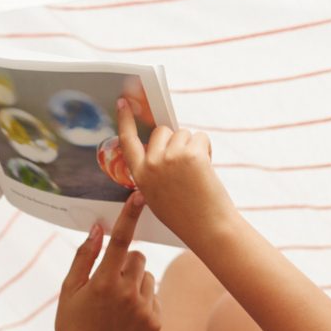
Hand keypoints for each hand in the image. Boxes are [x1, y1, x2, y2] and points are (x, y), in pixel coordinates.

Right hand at [55, 193, 159, 330]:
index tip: (140, 196)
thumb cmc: (71, 327)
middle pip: (139, 257)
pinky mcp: (156, 322)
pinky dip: (142, 301)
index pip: (121, 241)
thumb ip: (83, 257)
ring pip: (148, 276)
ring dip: (135, 282)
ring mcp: (145, 309)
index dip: (130, 216)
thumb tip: (97, 229)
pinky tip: (125, 318)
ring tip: (115, 304)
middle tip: (108, 282)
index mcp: (103, 283)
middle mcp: (127, 294)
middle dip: (126, 262)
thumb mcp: (68, 291)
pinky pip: (154, 296)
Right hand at [115, 97, 236, 243]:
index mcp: (141, 175)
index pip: (128, 141)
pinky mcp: (192, 155)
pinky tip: (207, 168)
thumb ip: (154, 170)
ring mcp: (171, 158)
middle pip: (162, 131)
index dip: (125, 120)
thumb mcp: (157, 194)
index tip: (123, 102)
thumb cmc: (185, 214)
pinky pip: (200, 137)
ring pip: (183, 134)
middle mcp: (152, 164)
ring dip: (193, 146)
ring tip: (197, 171)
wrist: (207, 228)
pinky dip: (206, 148)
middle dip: (175, 140)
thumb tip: (165, 144)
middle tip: (186, 163)